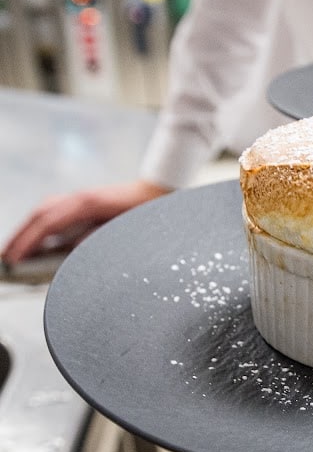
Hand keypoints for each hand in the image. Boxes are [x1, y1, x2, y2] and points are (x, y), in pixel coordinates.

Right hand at [1, 180, 170, 265]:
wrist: (158, 192)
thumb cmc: (145, 212)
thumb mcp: (123, 230)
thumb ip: (96, 240)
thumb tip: (71, 251)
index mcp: (87, 203)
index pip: (48, 223)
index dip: (29, 242)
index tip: (15, 259)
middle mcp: (80, 197)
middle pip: (40, 214)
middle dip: (20, 236)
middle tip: (5, 259)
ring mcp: (80, 196)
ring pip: (44, 210)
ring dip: (28, 229)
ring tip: (14, 251)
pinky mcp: (83, 200)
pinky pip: (55, 209)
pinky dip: (41, 224)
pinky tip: (36, 238)